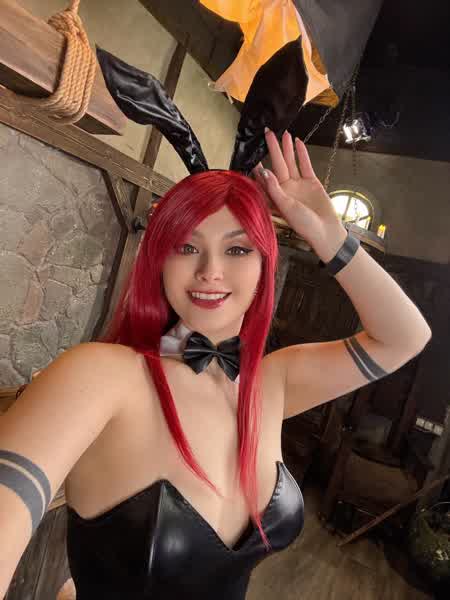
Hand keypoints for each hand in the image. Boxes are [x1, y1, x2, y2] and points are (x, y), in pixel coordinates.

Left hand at [253, 129, 347, 261]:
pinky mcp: (311, 181)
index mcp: (276, 196)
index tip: (253, 153)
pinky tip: (297, 143)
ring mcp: (298, 184)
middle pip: (277, 164)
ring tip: (283, 133)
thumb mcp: (286, 207)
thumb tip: (264, 172)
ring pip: (291, 162)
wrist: (325, 230)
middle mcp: (285, 189)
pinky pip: (305, 164)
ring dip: (287, 148)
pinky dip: (302, 154)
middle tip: (268, 133)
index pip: (265, 178)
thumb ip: (275, 189)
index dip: (259, 166)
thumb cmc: (304, 224)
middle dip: (272, 149)